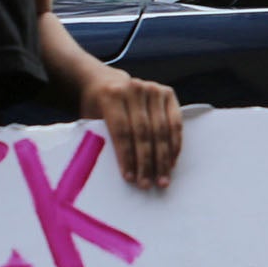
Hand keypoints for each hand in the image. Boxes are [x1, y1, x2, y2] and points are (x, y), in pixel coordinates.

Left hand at [81, 68, 182, 188]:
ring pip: (161, 130)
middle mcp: (134, 88)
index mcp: (111, 95)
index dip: (126, 156)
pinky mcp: (167, 93)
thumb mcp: (92, 118)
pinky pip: (175, 123)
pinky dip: (174, 145)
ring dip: (163, 158)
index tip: (129, 178)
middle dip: (146, 162)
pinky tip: (171, 163)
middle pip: (143, 132)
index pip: (121, 131)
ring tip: (162, 179)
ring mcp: (153, 89)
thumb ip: (102, 137)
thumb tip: (115, 170)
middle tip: (147, 184)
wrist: (108, 82)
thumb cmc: (98, 108)